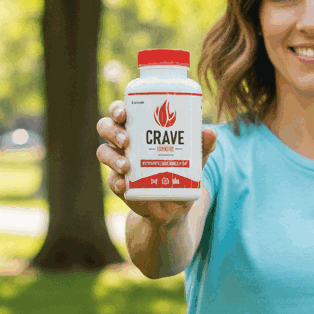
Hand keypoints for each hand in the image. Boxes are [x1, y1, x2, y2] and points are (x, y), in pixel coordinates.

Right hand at [97, 100, 217, 227]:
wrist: (175, 205)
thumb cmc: (182, 170)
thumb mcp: (195, 157)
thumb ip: (203, 144)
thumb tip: (210, 131)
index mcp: (139, 126)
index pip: (122, 111)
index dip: (118, 108)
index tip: (124, 112)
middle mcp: (125, 141)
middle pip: (106, 127)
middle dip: (112, 130)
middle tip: (126, 139)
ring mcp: (119, 162)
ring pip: (103, 152)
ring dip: (112, 157)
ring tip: (127, 165)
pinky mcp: (120, 184)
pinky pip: (111, 181)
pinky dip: (116, 182)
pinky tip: (124, 185)